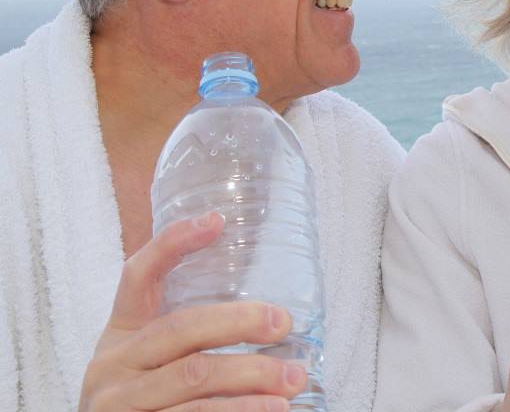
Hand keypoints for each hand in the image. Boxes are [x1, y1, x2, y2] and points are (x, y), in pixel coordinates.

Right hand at [79, 212, 308, 411]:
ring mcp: (117, 403)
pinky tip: (271, 409)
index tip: (216, 221)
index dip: (172, 244)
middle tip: (283, 323)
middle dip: (239, 323)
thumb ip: (193, 334)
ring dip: (251, 377)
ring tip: (292, 379)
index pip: (138, 275)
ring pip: (193, 378)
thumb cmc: (145, 399)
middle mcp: (112, 364)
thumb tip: (273, 312)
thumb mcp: (151, 360)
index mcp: (121, 332)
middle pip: (181, 329)